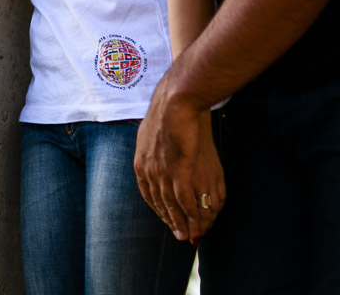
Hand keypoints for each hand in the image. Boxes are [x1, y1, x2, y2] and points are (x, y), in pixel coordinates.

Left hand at [134, 98, 224, 242]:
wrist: (175, 102)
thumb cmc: (166, 112)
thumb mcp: (150, 133)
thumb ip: (151, 149)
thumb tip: (153, 154)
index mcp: (140, 164)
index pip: (148, 195)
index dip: (160, 211)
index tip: (169, 220)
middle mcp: (149, 172)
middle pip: (161, 204)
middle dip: (172, 222)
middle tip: (181, 236)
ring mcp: (163, 172)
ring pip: (174, 206)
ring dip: (184, 222)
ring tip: (192, 235)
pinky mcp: (180, 171)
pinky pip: (185, 200)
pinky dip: (192, 213)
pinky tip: (199, 220)